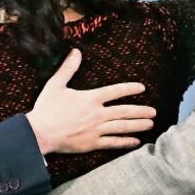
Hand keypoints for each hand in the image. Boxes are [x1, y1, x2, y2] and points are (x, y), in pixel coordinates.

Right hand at [26, 49, 155, 153]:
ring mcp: (96, 130)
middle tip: (153, 112)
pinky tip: (135, 141)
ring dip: (138, 125)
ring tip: (150, 124)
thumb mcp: (55, 84)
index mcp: (90, 98)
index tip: (142, 88)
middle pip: (124, 111)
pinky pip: (113, 143)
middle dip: (141, 111)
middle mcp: (97, 114)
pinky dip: (125, 142)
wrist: (40, 133)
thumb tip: (76, 52)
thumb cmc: (47, 109)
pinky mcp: (92, 143)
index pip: (115, 91)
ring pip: (122, 127)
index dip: (130, 88)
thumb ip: (68, 68)